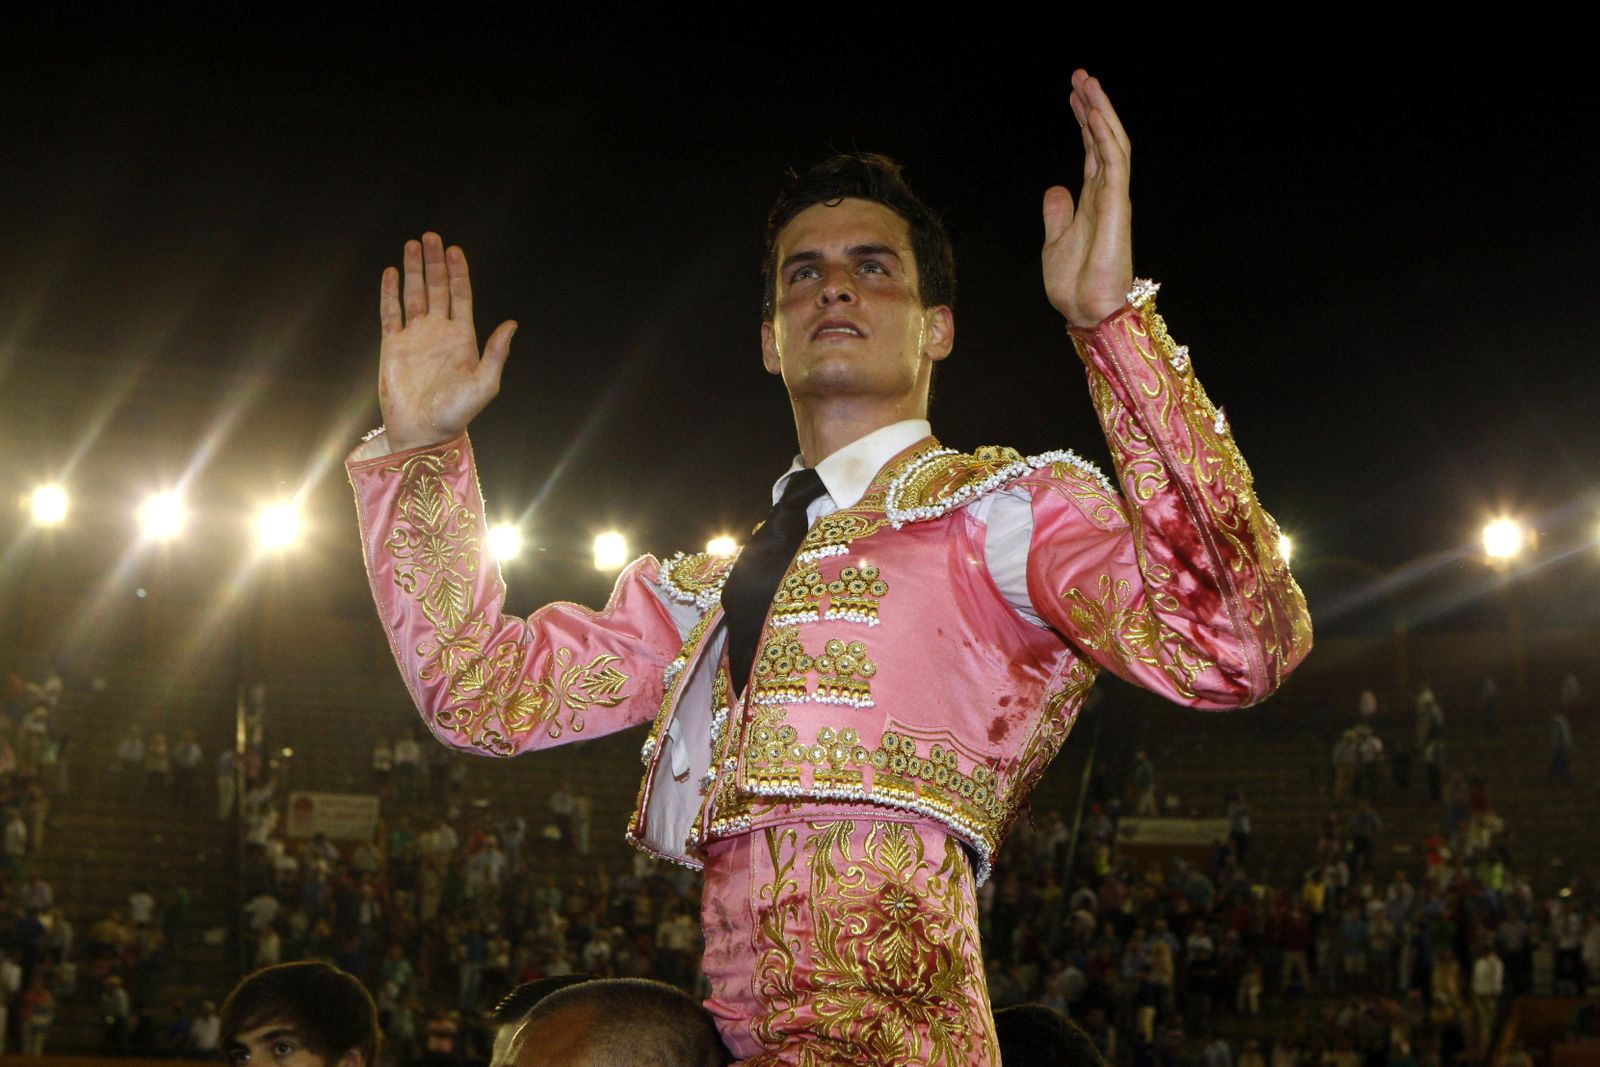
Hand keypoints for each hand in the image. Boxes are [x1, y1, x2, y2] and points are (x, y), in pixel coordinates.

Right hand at [378, 232, 516, 451]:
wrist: (424, 430)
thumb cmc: (457, 412)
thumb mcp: (485, 383)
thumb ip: (497, 352)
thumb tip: (512, 324)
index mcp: (463, 338)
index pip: (461, 296)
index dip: (458, 272)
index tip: (455, 249)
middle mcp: (439, 332)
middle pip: (437, 288)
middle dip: (434, 262)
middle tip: (431, 236)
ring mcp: (415, 337)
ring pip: (414, 294)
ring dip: (413, 270)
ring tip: (412, 245)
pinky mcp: (393, 345)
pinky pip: (390, 313)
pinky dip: (390, 293)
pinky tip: (390, 273)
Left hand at [1042, 70, 1134, 326]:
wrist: (1086, 310)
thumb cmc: (1074, 285)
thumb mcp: (1055, 242)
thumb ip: (1058, 214)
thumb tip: (1056, 189)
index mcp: (1093, 201)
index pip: (1090, 151)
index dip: (1083, 122)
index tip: (1073, 96)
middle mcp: (1107, 194)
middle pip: (1102, 139)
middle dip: (1093, 106)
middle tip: (1081, 76)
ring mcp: (1114, 197)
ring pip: (1111, 142)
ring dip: (1100, 111)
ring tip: (1087, 82)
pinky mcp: (1117, 204)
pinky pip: (1114, 160)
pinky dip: (1104, 134)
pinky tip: (1093, 112)